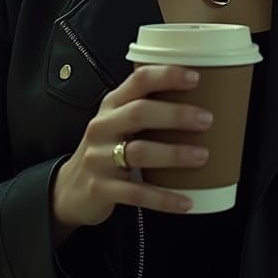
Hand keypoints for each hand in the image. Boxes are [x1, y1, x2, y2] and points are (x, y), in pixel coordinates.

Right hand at [51, 64, 212, 241]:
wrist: (70, 188)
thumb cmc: (107, 150)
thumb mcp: (120, 123)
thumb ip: (148, 110)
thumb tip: (204, 103)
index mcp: (112, 105)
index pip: (138, 80)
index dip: (166, 76)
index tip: (195, 77)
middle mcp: (103, 126)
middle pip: (139, 113)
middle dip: (175, 114)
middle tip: (207, 120)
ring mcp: (98, 158)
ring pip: (138, 152)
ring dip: (173, 154)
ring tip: (202, 156)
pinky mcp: (100, 188)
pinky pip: (135, 193)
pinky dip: (163, 198)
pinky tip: (186, 201)